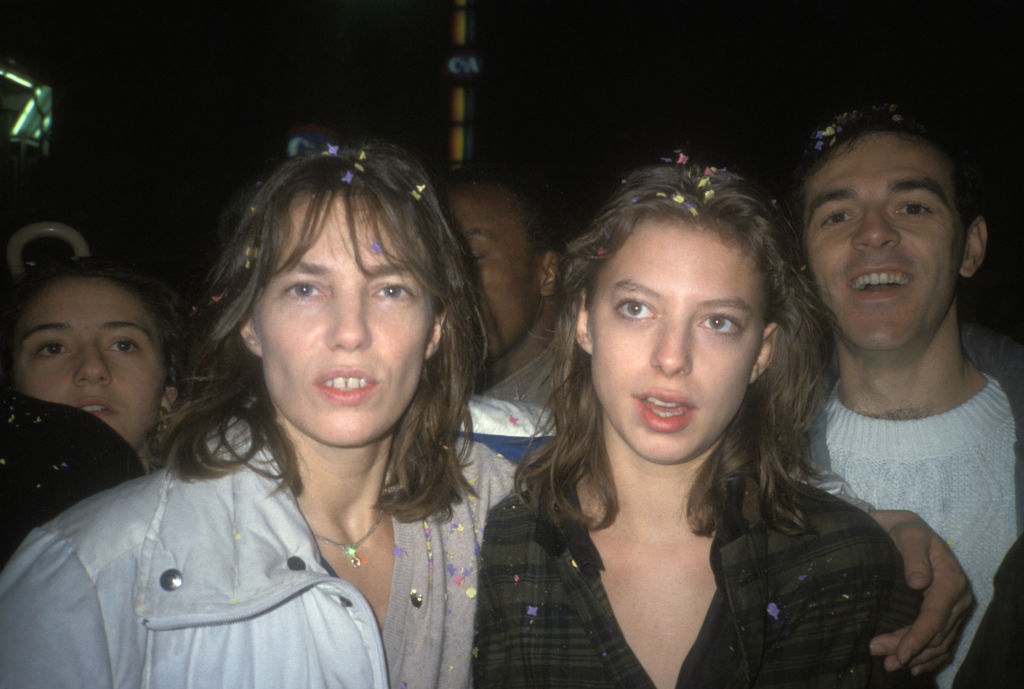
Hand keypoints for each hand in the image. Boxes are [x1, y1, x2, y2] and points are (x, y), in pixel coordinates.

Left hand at [868, 510, 973, 673]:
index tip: (900, 653)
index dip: (918, 637)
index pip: (935, 616)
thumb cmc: (905, 529)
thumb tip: (917, 582)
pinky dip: (931, 656)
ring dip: (917, 656)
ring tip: (891, 665)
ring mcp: (955, 607)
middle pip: (935, 633)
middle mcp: (958, 598)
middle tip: (882, 659)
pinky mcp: (948, 612)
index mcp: (951, 580)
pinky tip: (915, 666)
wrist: (909, 528)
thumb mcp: (908, 533)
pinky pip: (943, 640)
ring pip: (939, 641)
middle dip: (910, 650)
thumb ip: (913, 555)